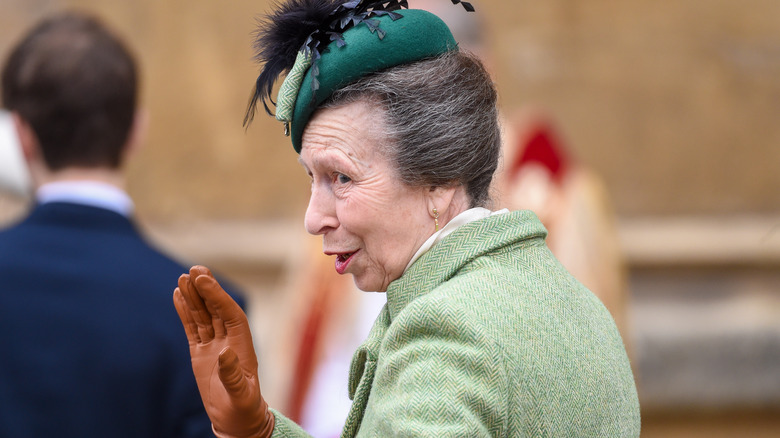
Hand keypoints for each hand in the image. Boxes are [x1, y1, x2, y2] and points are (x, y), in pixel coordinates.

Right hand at [173, 266, 273, 437]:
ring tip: (183, 277)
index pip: (230, 313)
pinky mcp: (200, 352)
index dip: (218, 296)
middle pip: (216, 309)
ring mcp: (213, 344)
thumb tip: (225, 352)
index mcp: (242, 344)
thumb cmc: (244, 408)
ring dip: (194, 297)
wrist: (236, 419)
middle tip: (195, 269)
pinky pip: (192, 327)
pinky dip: (185, 312)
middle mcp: (228, 339)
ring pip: (202, 315)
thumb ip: (232, 375)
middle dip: (206, 289)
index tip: (204, 279)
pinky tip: (178, 295)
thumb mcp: (241, 395)